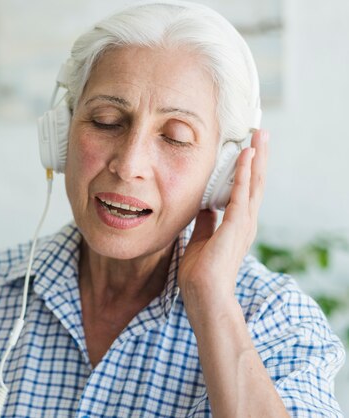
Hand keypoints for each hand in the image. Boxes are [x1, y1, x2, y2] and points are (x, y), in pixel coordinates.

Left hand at [178, 130, 268, 309]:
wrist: (203, 294)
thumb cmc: (201, 272)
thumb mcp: (202, 238)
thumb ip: (206, 221)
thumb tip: (203, 206)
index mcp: (237, 225)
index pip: (245, 190)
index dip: (248, 168)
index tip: (247, 148)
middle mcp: (245, 222)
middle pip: (255, 182)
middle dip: (258, 156)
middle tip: (260, 133)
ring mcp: (243, 223)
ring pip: (253, 183)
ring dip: (256, 158)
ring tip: (259, 136)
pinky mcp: (236, 226)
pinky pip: (241, 193)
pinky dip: (243, 173)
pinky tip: (245, 156)